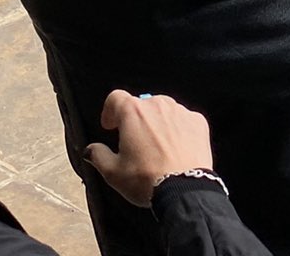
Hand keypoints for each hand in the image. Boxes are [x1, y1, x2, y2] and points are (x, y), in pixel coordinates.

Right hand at [85, 90, 216, 207]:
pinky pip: (184, 120)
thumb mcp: (113, 173)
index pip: (115, 98)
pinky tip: (176, 150)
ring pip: (163, 111)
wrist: (184, 190)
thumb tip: (91, 149)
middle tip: (135, 143)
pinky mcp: (198, 122)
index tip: (111, 125)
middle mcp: (157, 104)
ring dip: (157, 124)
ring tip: (157, 148)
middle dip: (136, 121)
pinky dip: (178, 130)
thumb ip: (97, 155)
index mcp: (132, 112)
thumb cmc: (147, 180)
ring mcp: (180, 111)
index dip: (109, 111)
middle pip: (141, 105)